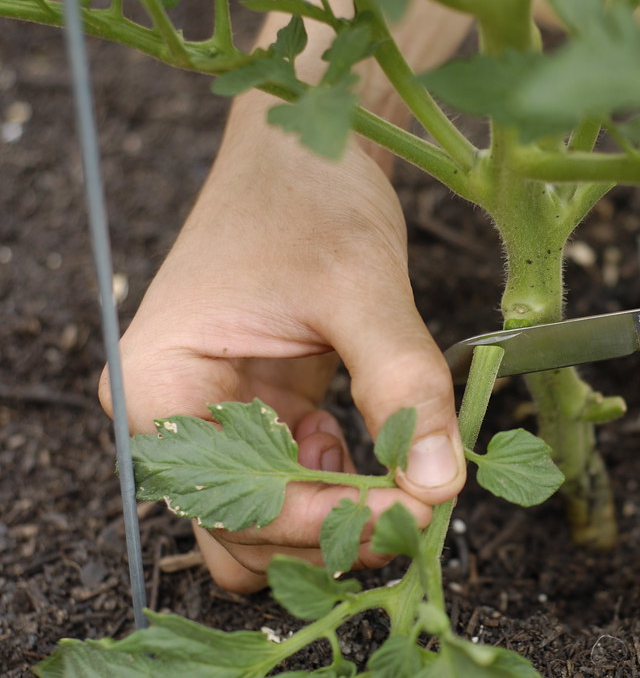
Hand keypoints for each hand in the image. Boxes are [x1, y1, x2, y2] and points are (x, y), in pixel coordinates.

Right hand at [98, 90, 464, 592]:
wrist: (304, 148)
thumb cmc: (309, 197)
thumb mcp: (360, 287)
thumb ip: (402, 385)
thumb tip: (440, 485)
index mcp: (160, 385)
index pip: (235, 502)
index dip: (327, 520)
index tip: (415, 511)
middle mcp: (173, 415)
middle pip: (243, 529)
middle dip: (332, 528)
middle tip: (420, 506)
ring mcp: (216, 417)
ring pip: (270, 517)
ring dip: (337, 514)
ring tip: (405, 480)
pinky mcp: (260, 410)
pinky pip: (295, 479)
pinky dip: (342, 480)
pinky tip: (376, 443)